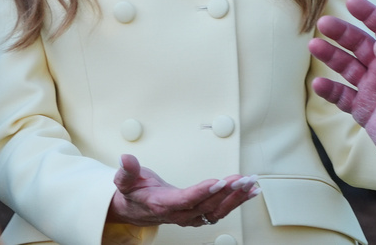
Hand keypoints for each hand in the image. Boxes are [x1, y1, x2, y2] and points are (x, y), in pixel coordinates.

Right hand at [108, 154, 259, 226]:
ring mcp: (190, 216)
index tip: (218, 182)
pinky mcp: (198, 215)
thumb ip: (127, 171)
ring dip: (236, 198)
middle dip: (227, 192)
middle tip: (242, 178)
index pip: (185, 200)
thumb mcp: (125, 181)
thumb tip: (126, 158)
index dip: (202, 192)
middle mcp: (179, 214)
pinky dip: (237, 202)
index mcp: (162, 204)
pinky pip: (220, 211)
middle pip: (206, 205)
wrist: (134, 210)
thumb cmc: (133, 194)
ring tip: (251, 184)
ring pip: (217, 210)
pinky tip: (250, 192)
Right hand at [309, 0, 375, 168]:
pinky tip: (318, 83)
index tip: (352, 2)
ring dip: (331, 56)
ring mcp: (372, 89)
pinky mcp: (363, 109)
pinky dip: (330, 89)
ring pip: (347, 66)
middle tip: (324, 23)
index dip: (370, 15)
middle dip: (342, 33)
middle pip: (360, 44)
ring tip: (314, 45)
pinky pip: (342, 96)